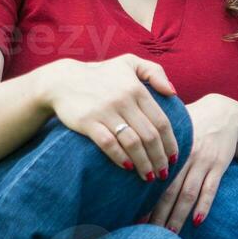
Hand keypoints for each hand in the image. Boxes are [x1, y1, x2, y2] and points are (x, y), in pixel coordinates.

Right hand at [41, 55, 179, 180]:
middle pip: (150, 136)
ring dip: (143, 163)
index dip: (170, 143)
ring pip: (132, 142)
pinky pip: (108, 143)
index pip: (161, 121)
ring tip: (148, 176)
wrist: (63, 80)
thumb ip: (154, 72)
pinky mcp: (88, 122)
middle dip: (160, 158)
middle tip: (164, 173)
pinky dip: (120, 157)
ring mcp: (105, 111)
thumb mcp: (129, 62)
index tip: (174, 158)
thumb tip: (173, 93)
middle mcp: (123, 100)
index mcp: (136, 89)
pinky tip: (128, 167)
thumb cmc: (101, 75)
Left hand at [148, 94, 237, 231]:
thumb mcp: (170, 129)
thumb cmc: (191, 124)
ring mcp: (203, 161)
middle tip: (150, 234)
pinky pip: (211, 188)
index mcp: (168, 149)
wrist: (223, 113)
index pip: (154, 179)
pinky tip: (197, 221)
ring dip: (179, 215)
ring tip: (170, 233)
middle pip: (169, 190)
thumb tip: (126, 155)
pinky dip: (204, 205)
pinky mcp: (219, 165)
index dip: (145, 200)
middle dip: (159, 214)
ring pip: (189, 193)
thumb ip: (152, 143)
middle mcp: (185, 156)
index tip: (136, 218)